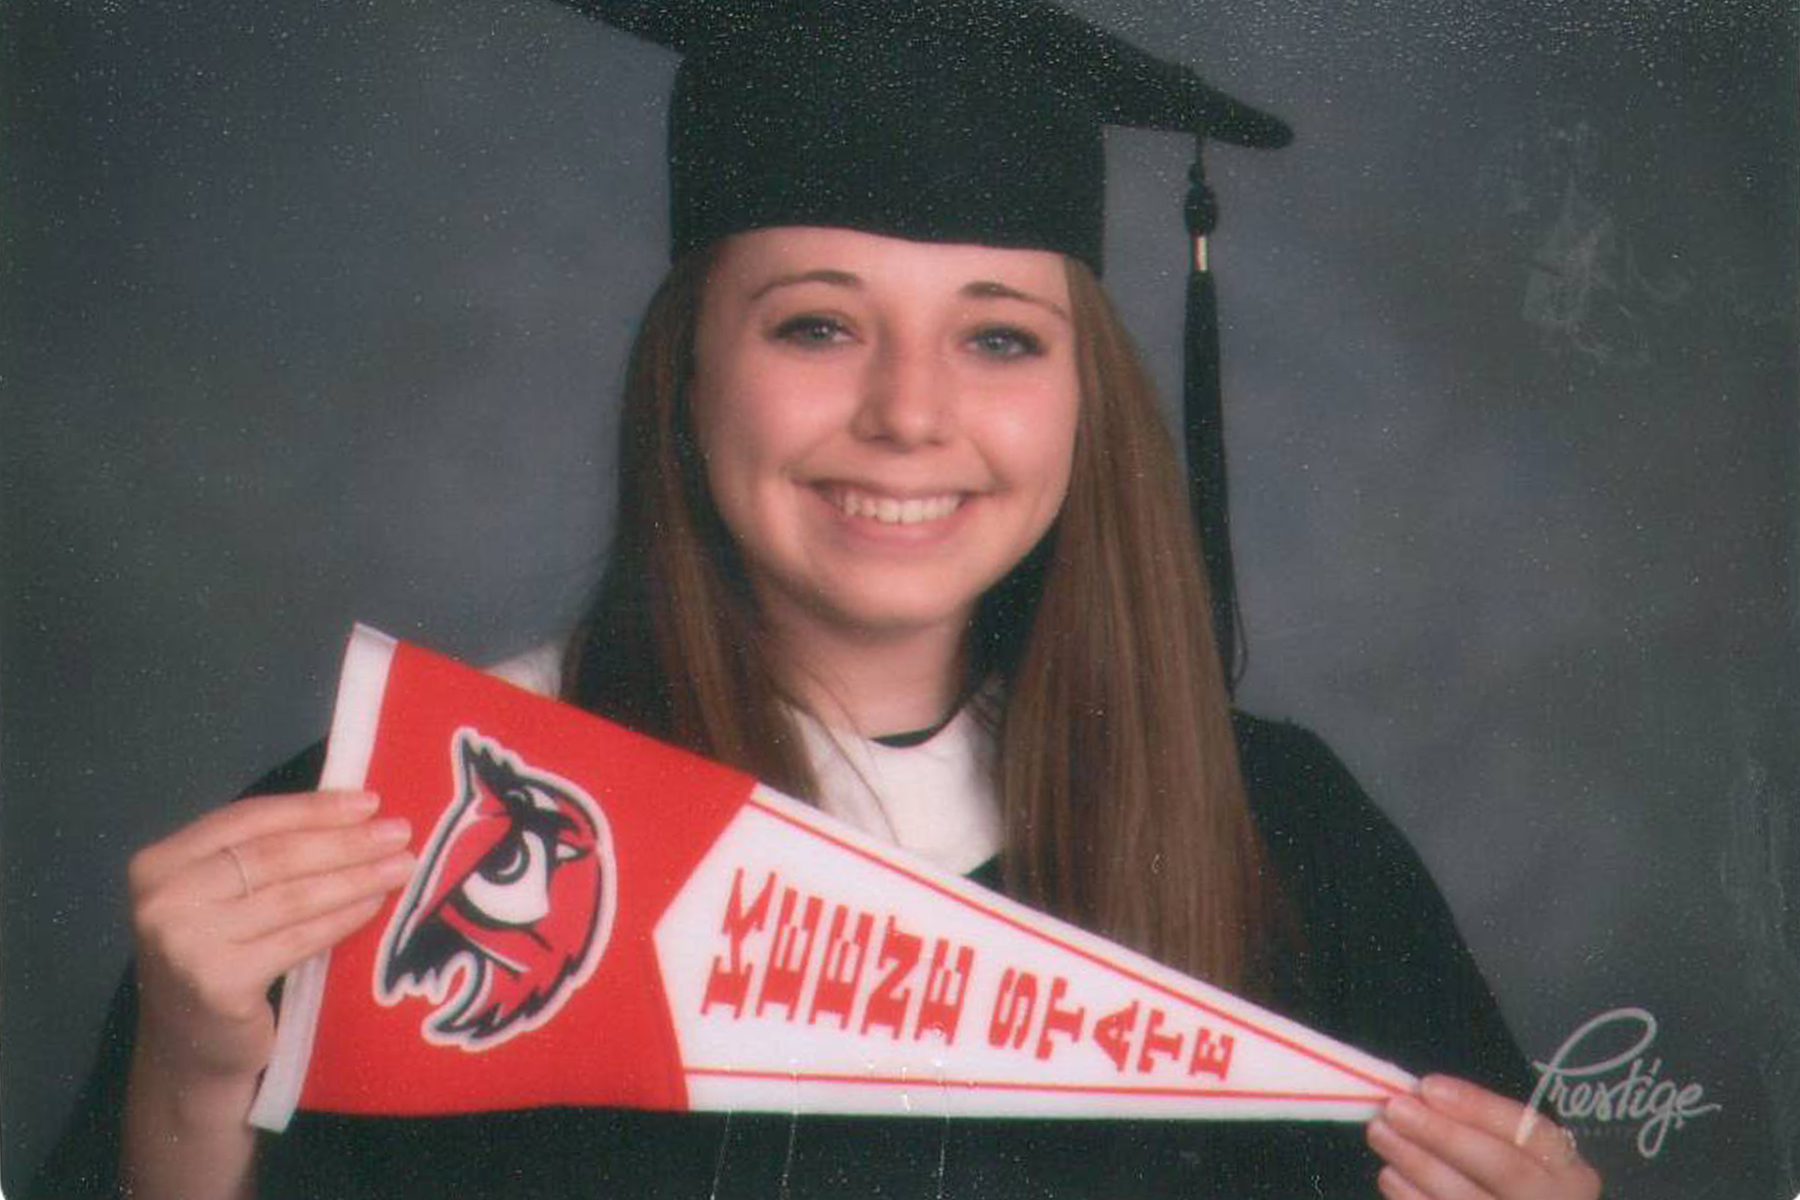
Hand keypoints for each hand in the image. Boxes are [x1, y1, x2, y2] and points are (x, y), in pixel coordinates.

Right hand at [128, 789, 415, 1089]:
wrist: (192, 1052)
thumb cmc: (220, 960)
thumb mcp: (221, 898)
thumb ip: (262, 855)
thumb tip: (354, 812)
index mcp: (159, 863)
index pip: (248, 819)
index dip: (313, 807)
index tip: (369, 802)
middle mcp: (163, 899)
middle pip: (274, 855)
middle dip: (345, 841)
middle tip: (400, 832)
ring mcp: (186, 943)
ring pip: (292, 896)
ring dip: (356, 877)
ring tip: (401, 866)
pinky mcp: (219, 983)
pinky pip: (298, 939)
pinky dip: (342, 918)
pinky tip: (374, 904)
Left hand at [1366, 1074, 1602, 1199]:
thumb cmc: (1512, 1186)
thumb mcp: (1518, 1156)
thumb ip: (1480, 1129)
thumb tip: (1420, 1098)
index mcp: (1569, 1172)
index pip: (1527, 1132)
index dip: (1477, 1106)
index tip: (1427, 1086)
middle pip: (1501, 1167)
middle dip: (1442, 1134)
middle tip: (1393, 1110)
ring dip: (1417, 1165)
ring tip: (1381, 1136)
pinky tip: (1390, 1177)